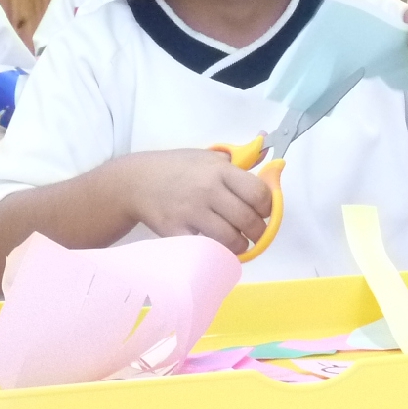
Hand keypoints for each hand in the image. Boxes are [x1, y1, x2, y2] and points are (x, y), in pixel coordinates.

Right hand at [109, 150, 272, 253]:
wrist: (136, 181)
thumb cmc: (177, 168)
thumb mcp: (208, 157)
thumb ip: (239, 162)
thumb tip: (271, 156)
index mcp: (220, 170)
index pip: (258, 193)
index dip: (267, 208)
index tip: (263, 213)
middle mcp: (208, 190)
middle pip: (248, 220)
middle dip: (258, 232)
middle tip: (254, 234)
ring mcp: (191, 211)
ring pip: (231, 239)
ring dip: (240, 245)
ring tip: (237, 242)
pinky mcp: (176, 230)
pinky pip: (206, 249)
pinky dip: (216, 252)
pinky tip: (216, 247)